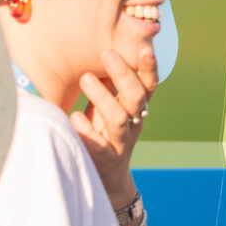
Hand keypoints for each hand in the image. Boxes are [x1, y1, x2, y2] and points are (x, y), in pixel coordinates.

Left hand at [75, 44, 158, 204]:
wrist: (109, 178)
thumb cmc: (106, 133)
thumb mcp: (112, 106)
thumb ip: (111, 85)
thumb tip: (106, 49)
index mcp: (137, 108)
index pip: (149, 85)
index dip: (149, 68)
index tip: (145, 48)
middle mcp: (133, 123)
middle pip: (135, 97)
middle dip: (123, 74)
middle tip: (107, 54)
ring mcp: (120, 142)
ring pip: (118, 118)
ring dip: (103, 97)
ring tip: (86, 78)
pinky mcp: (105, 159)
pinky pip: (100, 146)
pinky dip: (88, 131)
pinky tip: (76, 117)